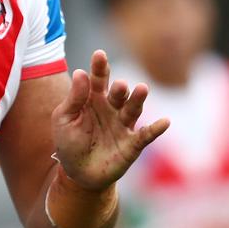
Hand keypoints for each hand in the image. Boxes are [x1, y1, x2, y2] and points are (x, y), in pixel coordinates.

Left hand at [53, 50, 168, 190]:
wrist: (78, 174)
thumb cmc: (69, 142)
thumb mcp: (64, 119)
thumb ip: (74, 98)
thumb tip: (79, 72)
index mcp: (93, 99)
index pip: (98, 79)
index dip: (100, 67)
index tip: (99, 54)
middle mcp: (112, 108)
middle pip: (119, 93)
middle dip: (120, 88)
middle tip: (120, 85)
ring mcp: (123, 125)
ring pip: (133, 109)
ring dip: (138, 99)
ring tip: (142, 89)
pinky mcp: (132, 143)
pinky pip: (146, 135)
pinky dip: (155, 129)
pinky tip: (165, 121)